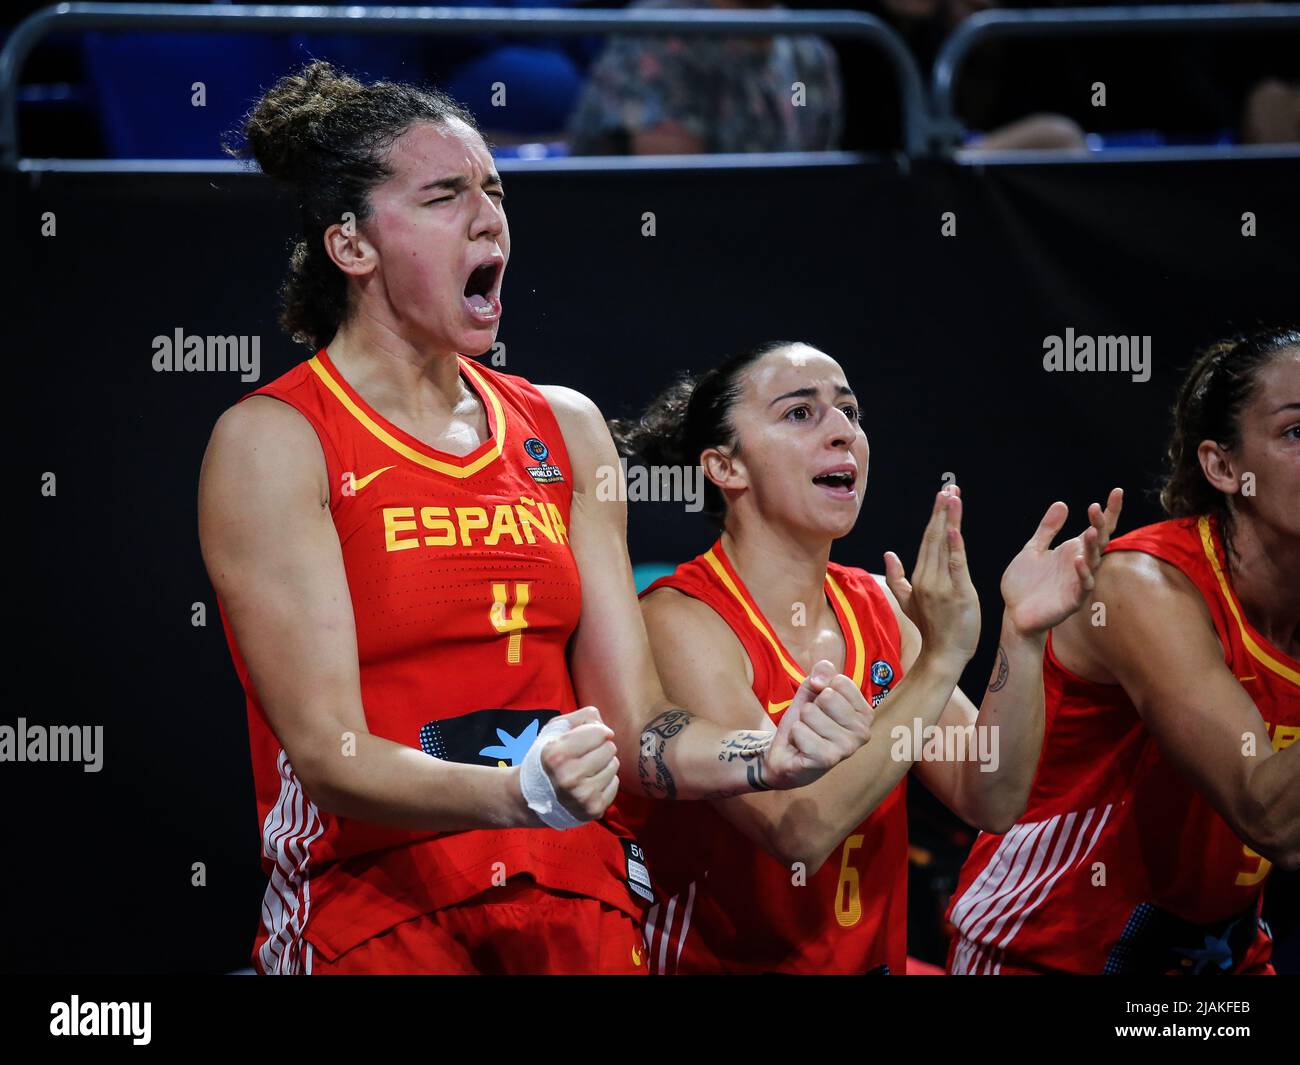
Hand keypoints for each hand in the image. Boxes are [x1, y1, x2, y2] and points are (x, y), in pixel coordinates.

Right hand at [537, 706, 619, 820]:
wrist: (534, 797)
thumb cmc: (548, 757)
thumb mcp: (555, 730)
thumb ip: (582, 718)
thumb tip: (607, 732)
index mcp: (556, 755)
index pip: (599, 733)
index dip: (595, 731)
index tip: (586, 737)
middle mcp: (569, 778)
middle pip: (610, 748)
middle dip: (600, 748)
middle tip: (584, 755)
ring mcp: (582, 797)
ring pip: (614, 765)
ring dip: (603, 764)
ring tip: (585, 769)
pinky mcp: (594, 810)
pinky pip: (615, 783)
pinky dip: (605, 781)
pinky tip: (588, 783)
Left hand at [760, 660, 873, 789]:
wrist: (787, 755)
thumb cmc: (807, 722)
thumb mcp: (813, 690)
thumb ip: (822, 672)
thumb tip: (819, 682)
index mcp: (865, 714)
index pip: (840, 681)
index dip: (822, 689)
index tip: (821, 707)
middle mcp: (862, 732)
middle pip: (827, 696)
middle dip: (811, 707)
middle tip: (813, 723)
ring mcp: (847, 748)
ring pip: (810, 712)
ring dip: (801, 722)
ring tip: (807, 735)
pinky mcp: (827, 759)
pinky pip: (799, 730)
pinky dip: (794, 735)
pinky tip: (801, 747)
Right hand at [884, 485, 980, 666]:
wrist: (943, 656)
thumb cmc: (931, 629)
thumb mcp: (908, 602)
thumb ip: (897, 577)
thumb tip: (888, 554)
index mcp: (918, 578)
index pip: (927, 540)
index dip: (935, 517)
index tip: (942, 495)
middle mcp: (927, 579)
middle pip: (934, 538)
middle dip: (941, 511)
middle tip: (948, 487)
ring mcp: (942, 586)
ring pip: (944, 546)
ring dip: (949, 519)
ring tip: (953, 496)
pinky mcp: (959, 594)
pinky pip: (955, 566)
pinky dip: (954, 546)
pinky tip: (953, 528)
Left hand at [1001, 487, 1123, 636]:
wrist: (1014, 613)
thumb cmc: (1025, 583)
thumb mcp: (1033, 549)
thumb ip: (1047, 529)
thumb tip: (1062, 504)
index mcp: (1072, 551)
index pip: (1097, 528)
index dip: (1109, 511)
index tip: (1117, 491)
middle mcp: (1080, 564)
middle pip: (1098, 541)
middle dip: (1099, 524)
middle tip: (1095, 508)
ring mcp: (1077, 582)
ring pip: (1093, 562)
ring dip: (1093, 547)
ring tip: (1091, 530)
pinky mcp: (1072, 600)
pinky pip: (1083, 586)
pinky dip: (1083, 574)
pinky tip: (1079, 561)